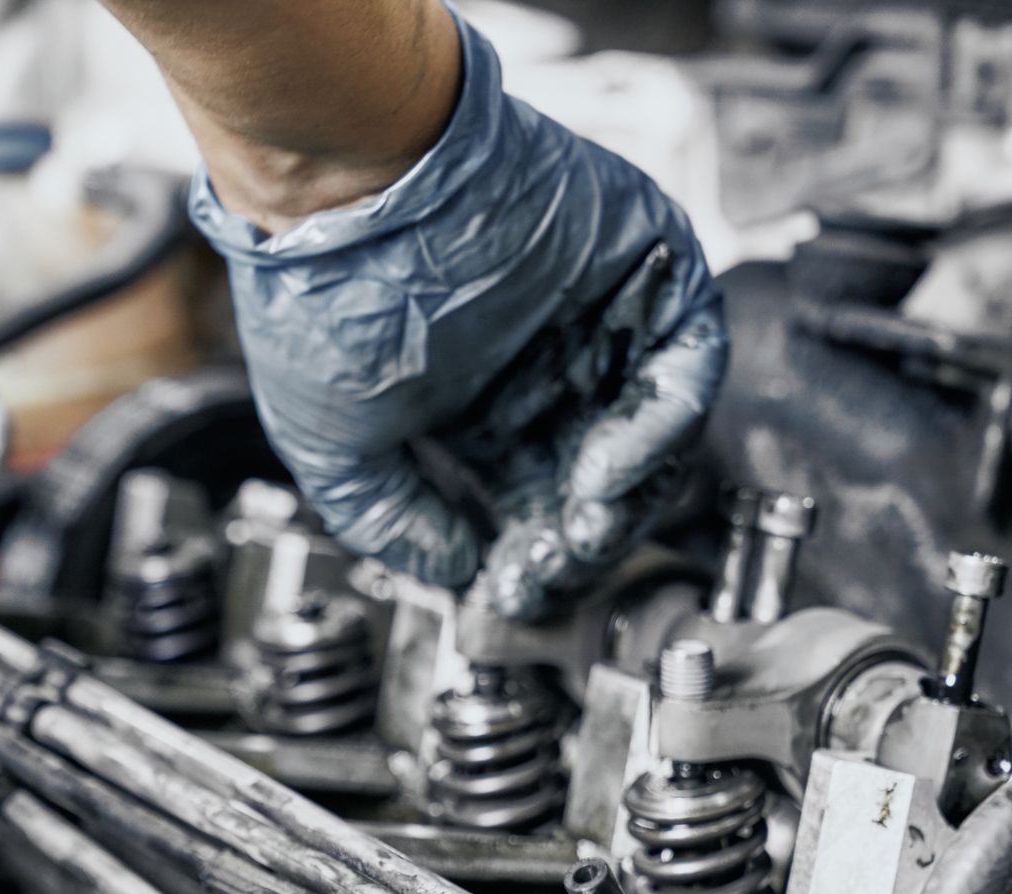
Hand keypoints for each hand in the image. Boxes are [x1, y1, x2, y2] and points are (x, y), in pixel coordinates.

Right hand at [187, 13, 727, 619]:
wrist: (345, 183)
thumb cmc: (322, 297)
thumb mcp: (333, 444)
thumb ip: (389, 520)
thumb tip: (454, 570)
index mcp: (483, 403)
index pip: (536, 499)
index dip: (530, 555)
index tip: (515, 592)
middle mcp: (547, 362)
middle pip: (601, 476)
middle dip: (580, 536)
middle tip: (554, 565)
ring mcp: (601, 315)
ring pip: (655, 429)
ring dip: (628, 493)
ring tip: (581, 522)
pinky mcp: (646, 264)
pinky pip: (689, 357)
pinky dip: (666, 422)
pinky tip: (611, 467)